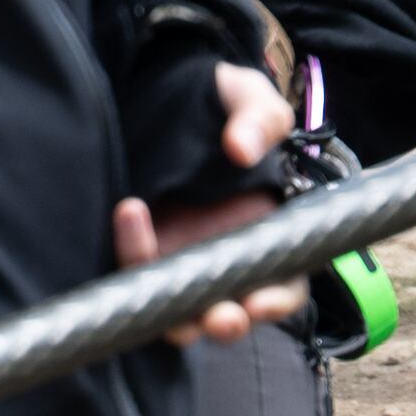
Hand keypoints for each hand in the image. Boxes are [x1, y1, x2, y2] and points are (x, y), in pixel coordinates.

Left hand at [114, 62, 307, 343]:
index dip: (276, 301)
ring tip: (160, 281)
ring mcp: (183, 259)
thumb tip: (241, 149)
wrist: (163, 93)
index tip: (259, 303)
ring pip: (180, 311)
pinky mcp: (141, 251)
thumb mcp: (249, 98)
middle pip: (233, 312)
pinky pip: (135, 272)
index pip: (285, 283)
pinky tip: (131, 211)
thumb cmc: (220, 103)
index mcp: (272, 232)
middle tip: (219, 317)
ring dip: (173, 313)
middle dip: (225, 322)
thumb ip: (259, 119)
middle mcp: (230, 257)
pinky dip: (133, 254)